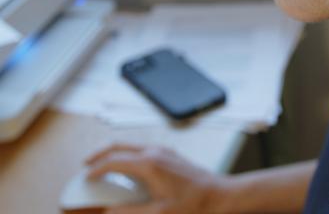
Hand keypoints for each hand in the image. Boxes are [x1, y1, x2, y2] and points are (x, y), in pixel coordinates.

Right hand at [84, 143, 227, 213]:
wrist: (219, 195)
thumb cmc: (194, 205)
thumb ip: (131, 213)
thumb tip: (109, 212)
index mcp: (149, 163)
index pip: (114, 160)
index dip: (96, 169)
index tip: (85, 178)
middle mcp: (154, 152)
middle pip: (120, 146)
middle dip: (100, 154)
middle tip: (87, 165)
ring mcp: (163, 151)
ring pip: (131, 146)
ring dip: (115, 153)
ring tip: (104, 166)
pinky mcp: (169, 155)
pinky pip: (142, 149)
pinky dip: (128, 155)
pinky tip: (127, 169)